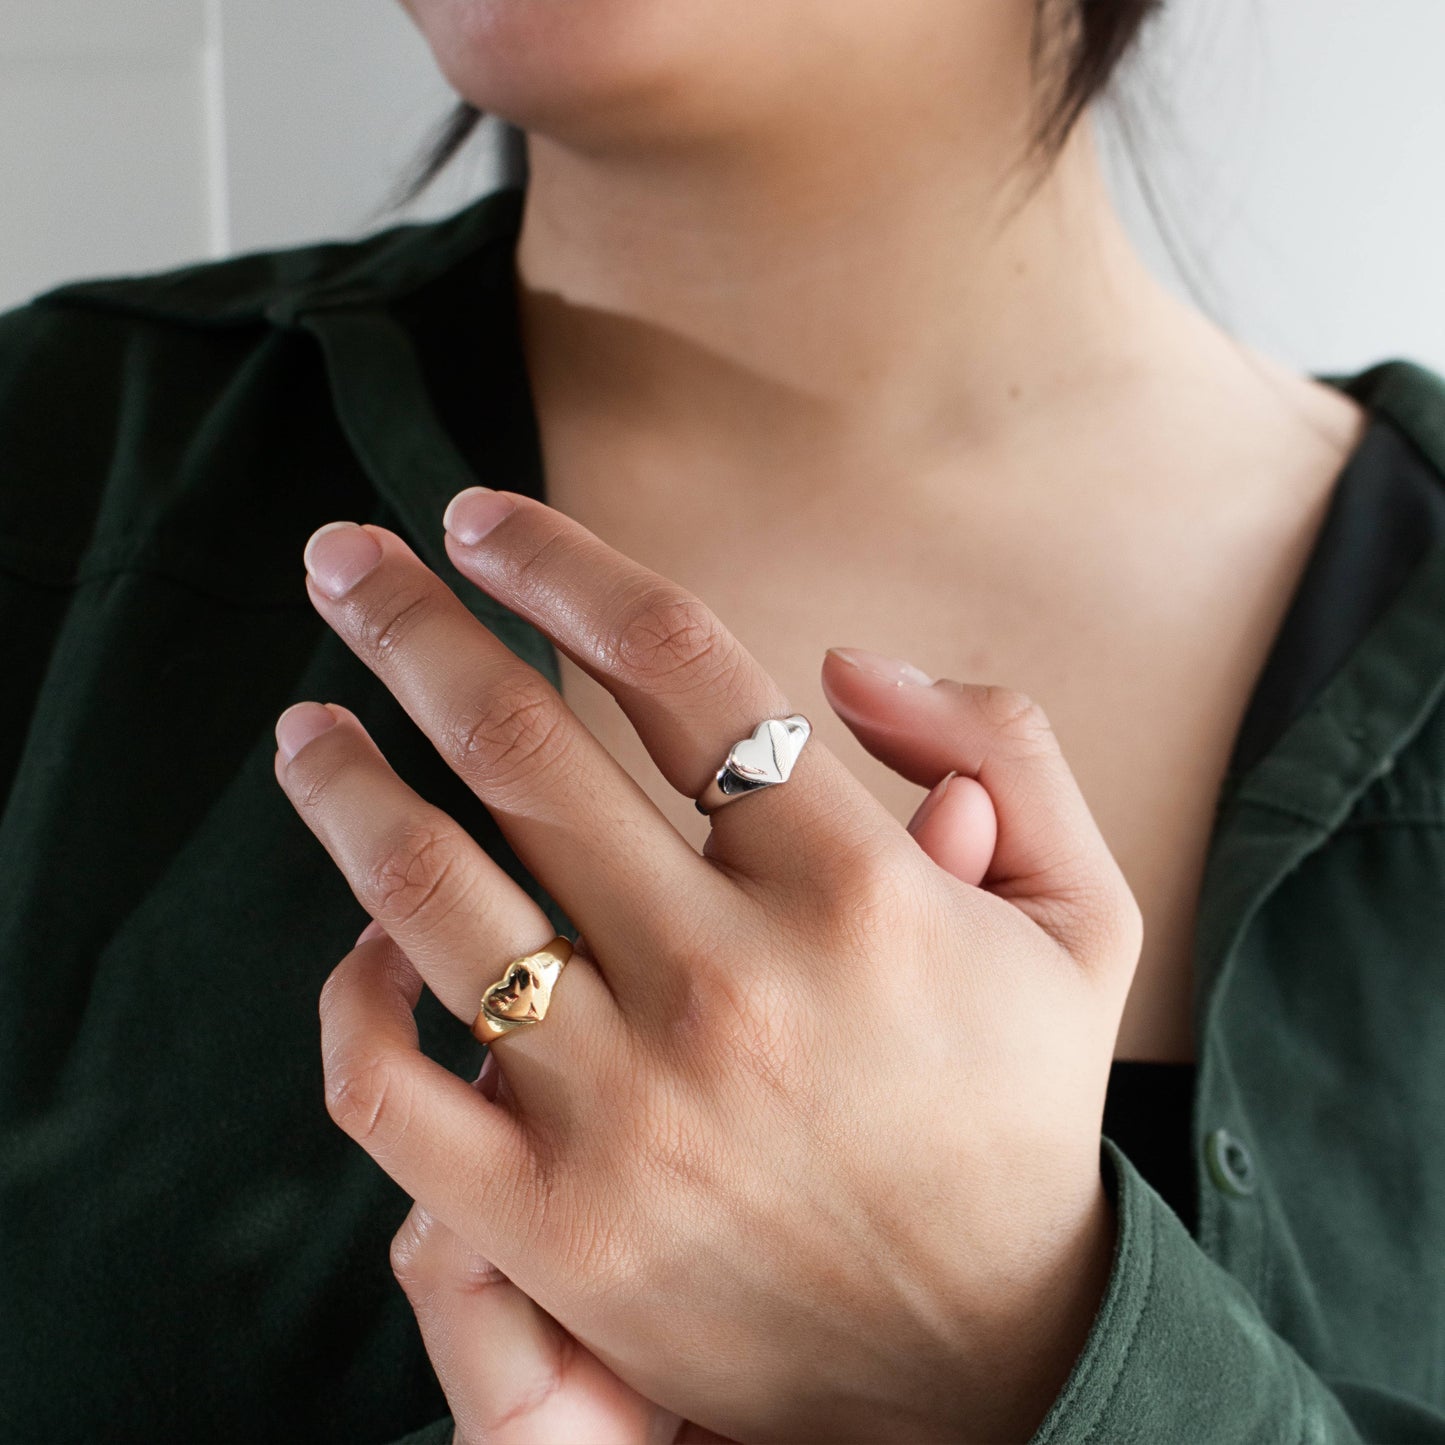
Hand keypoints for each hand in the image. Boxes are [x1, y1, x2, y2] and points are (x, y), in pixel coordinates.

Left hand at [273, 490, 1142, 1442]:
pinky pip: (390, 1082)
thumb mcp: (1083, 916)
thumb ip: (1006, 748)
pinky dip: (350, 992)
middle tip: (342, 560)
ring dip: (343, 778)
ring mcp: (622, 1108)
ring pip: (426, 891)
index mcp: (854, 888)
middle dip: (408, 624)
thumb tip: (847, 664)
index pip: (671, 662)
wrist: (981, 1363)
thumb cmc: (1020, 1116)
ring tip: (305, 718)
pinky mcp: (550, 1224)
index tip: (479, 520)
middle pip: (520, 744)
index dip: (559, 563)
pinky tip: (355, 931)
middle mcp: (726, 981)